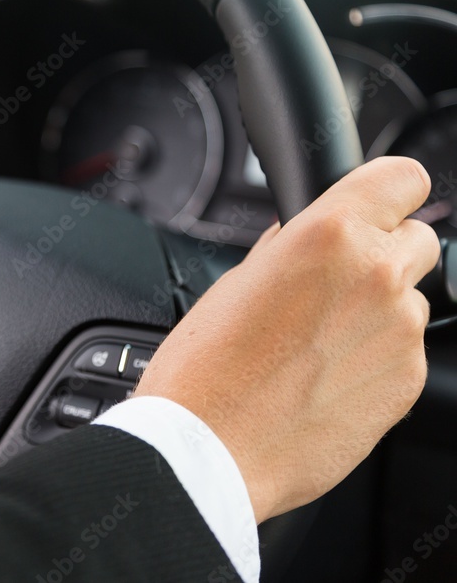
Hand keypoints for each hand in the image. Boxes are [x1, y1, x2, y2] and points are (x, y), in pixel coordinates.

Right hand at [135, 156, 439, 522]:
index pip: (403, 178)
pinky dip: (376, 360)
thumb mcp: (235, 281)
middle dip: (382, 255)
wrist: (210, 446)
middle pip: (419, 239)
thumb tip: (301, 237)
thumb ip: (287, 249)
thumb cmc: (207, 367)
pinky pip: (406, 353)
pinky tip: (326, 379)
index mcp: (330, 235)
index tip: (373, 209)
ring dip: (378, 313)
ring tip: (318, 346)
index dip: (385, 194)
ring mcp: (400, 332)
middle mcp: (378, 275)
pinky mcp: (408, 383)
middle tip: (335, 288)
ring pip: (411, 301)